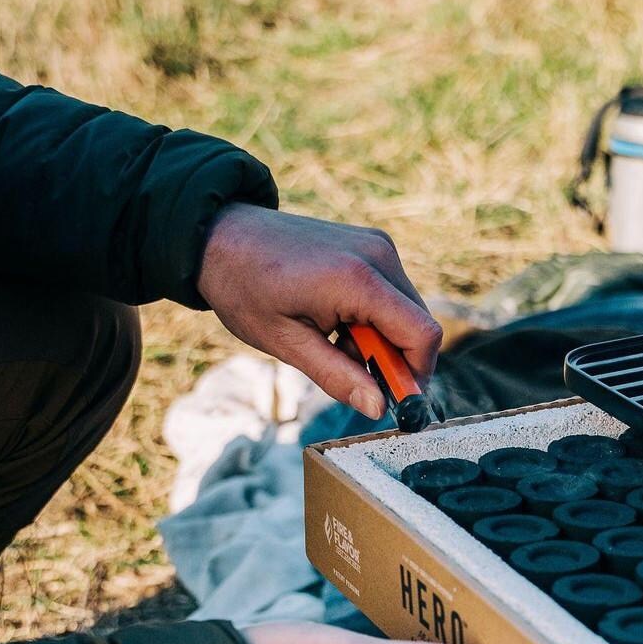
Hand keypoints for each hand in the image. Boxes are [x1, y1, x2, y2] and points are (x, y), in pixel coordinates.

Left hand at [197, 204, 441, 418]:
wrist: (221, 236)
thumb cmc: (245, 288)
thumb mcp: (287, 343)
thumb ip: (337, 377)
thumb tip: (378, 407)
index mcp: (357, 280)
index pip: (422, 334)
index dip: (416, 375)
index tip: (393, 398)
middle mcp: (378, 255)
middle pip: (419, 325)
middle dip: (396, 359)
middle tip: (354, 373)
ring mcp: (377, 245)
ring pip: (408, 312)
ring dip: (383, 340)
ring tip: (335, 341)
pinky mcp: (372, 245)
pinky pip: (393, 294)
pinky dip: (376, 319)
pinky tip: (338, 321)